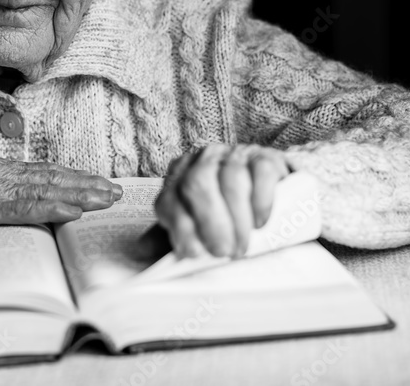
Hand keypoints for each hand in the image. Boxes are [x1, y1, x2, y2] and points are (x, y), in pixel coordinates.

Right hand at [0, 152, 122, 228]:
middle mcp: (2, 173)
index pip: (44, 171)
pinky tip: (72, 211)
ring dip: (80, 194)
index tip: (98, 181)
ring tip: (105, 199)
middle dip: (87, 184)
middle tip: (116, 191)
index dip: (74, 176)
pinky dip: (51, 207)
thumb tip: (19, 197)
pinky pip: (24, 208)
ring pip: (46, 189)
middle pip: (53, 178)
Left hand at [154, 143, 289, 258]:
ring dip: (237, 218)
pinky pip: (261, 172)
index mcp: (178, 177)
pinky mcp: (265, 157)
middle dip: (209, 222)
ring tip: (242, 246)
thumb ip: (167, 239)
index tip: (195, 253)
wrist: (270, 195)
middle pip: (198, 183)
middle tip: (222, 251)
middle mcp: (203, 161)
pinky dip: (261, 201)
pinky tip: (260, 222)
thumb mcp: (195, 227)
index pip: (170, 198)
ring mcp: (235, 155)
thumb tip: (140, 250)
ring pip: (231, 178)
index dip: (180, 227)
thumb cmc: (225, 217)